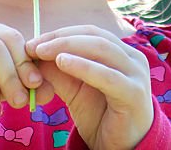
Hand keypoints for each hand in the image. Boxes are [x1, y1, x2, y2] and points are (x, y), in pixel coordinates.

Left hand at [26, 25, 153, 149]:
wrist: (121, 149)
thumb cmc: (101, 116)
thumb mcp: (74, 89)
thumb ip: (59, 71)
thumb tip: (34, 52)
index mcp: (122, 53)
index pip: (90, 32)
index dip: (61, 33)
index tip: (34, 42)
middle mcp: (133, 58)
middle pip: (95, 36)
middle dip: (61, 38)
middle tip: (34, 47)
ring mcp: (137, 74)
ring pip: (101, 49)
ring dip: (68, 47)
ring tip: (43, 52)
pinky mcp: (134, 93)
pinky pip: (107, 76)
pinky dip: (83, 66)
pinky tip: (62, 63)